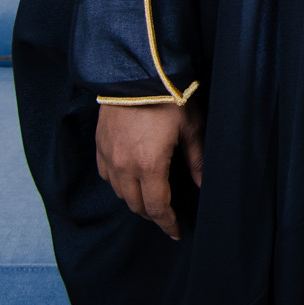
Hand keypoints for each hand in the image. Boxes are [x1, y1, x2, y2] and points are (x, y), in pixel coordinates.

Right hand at [95, 101, 204, 239]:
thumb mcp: (191, 128)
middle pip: (136, 204)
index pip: (157, 208)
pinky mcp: (100, 145)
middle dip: (152, 214)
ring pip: (119, 192)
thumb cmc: (168, 97)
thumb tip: (203, 185)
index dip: (167, 223)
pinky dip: (118, 183)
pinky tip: (129, 178)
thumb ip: (197, 160)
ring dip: (135, 200)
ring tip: (150, 198)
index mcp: (148, 167)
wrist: (136, 71)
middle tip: (166, 216)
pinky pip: (106, 174)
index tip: (176, 232)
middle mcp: (123, 167)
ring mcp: (108, 156)